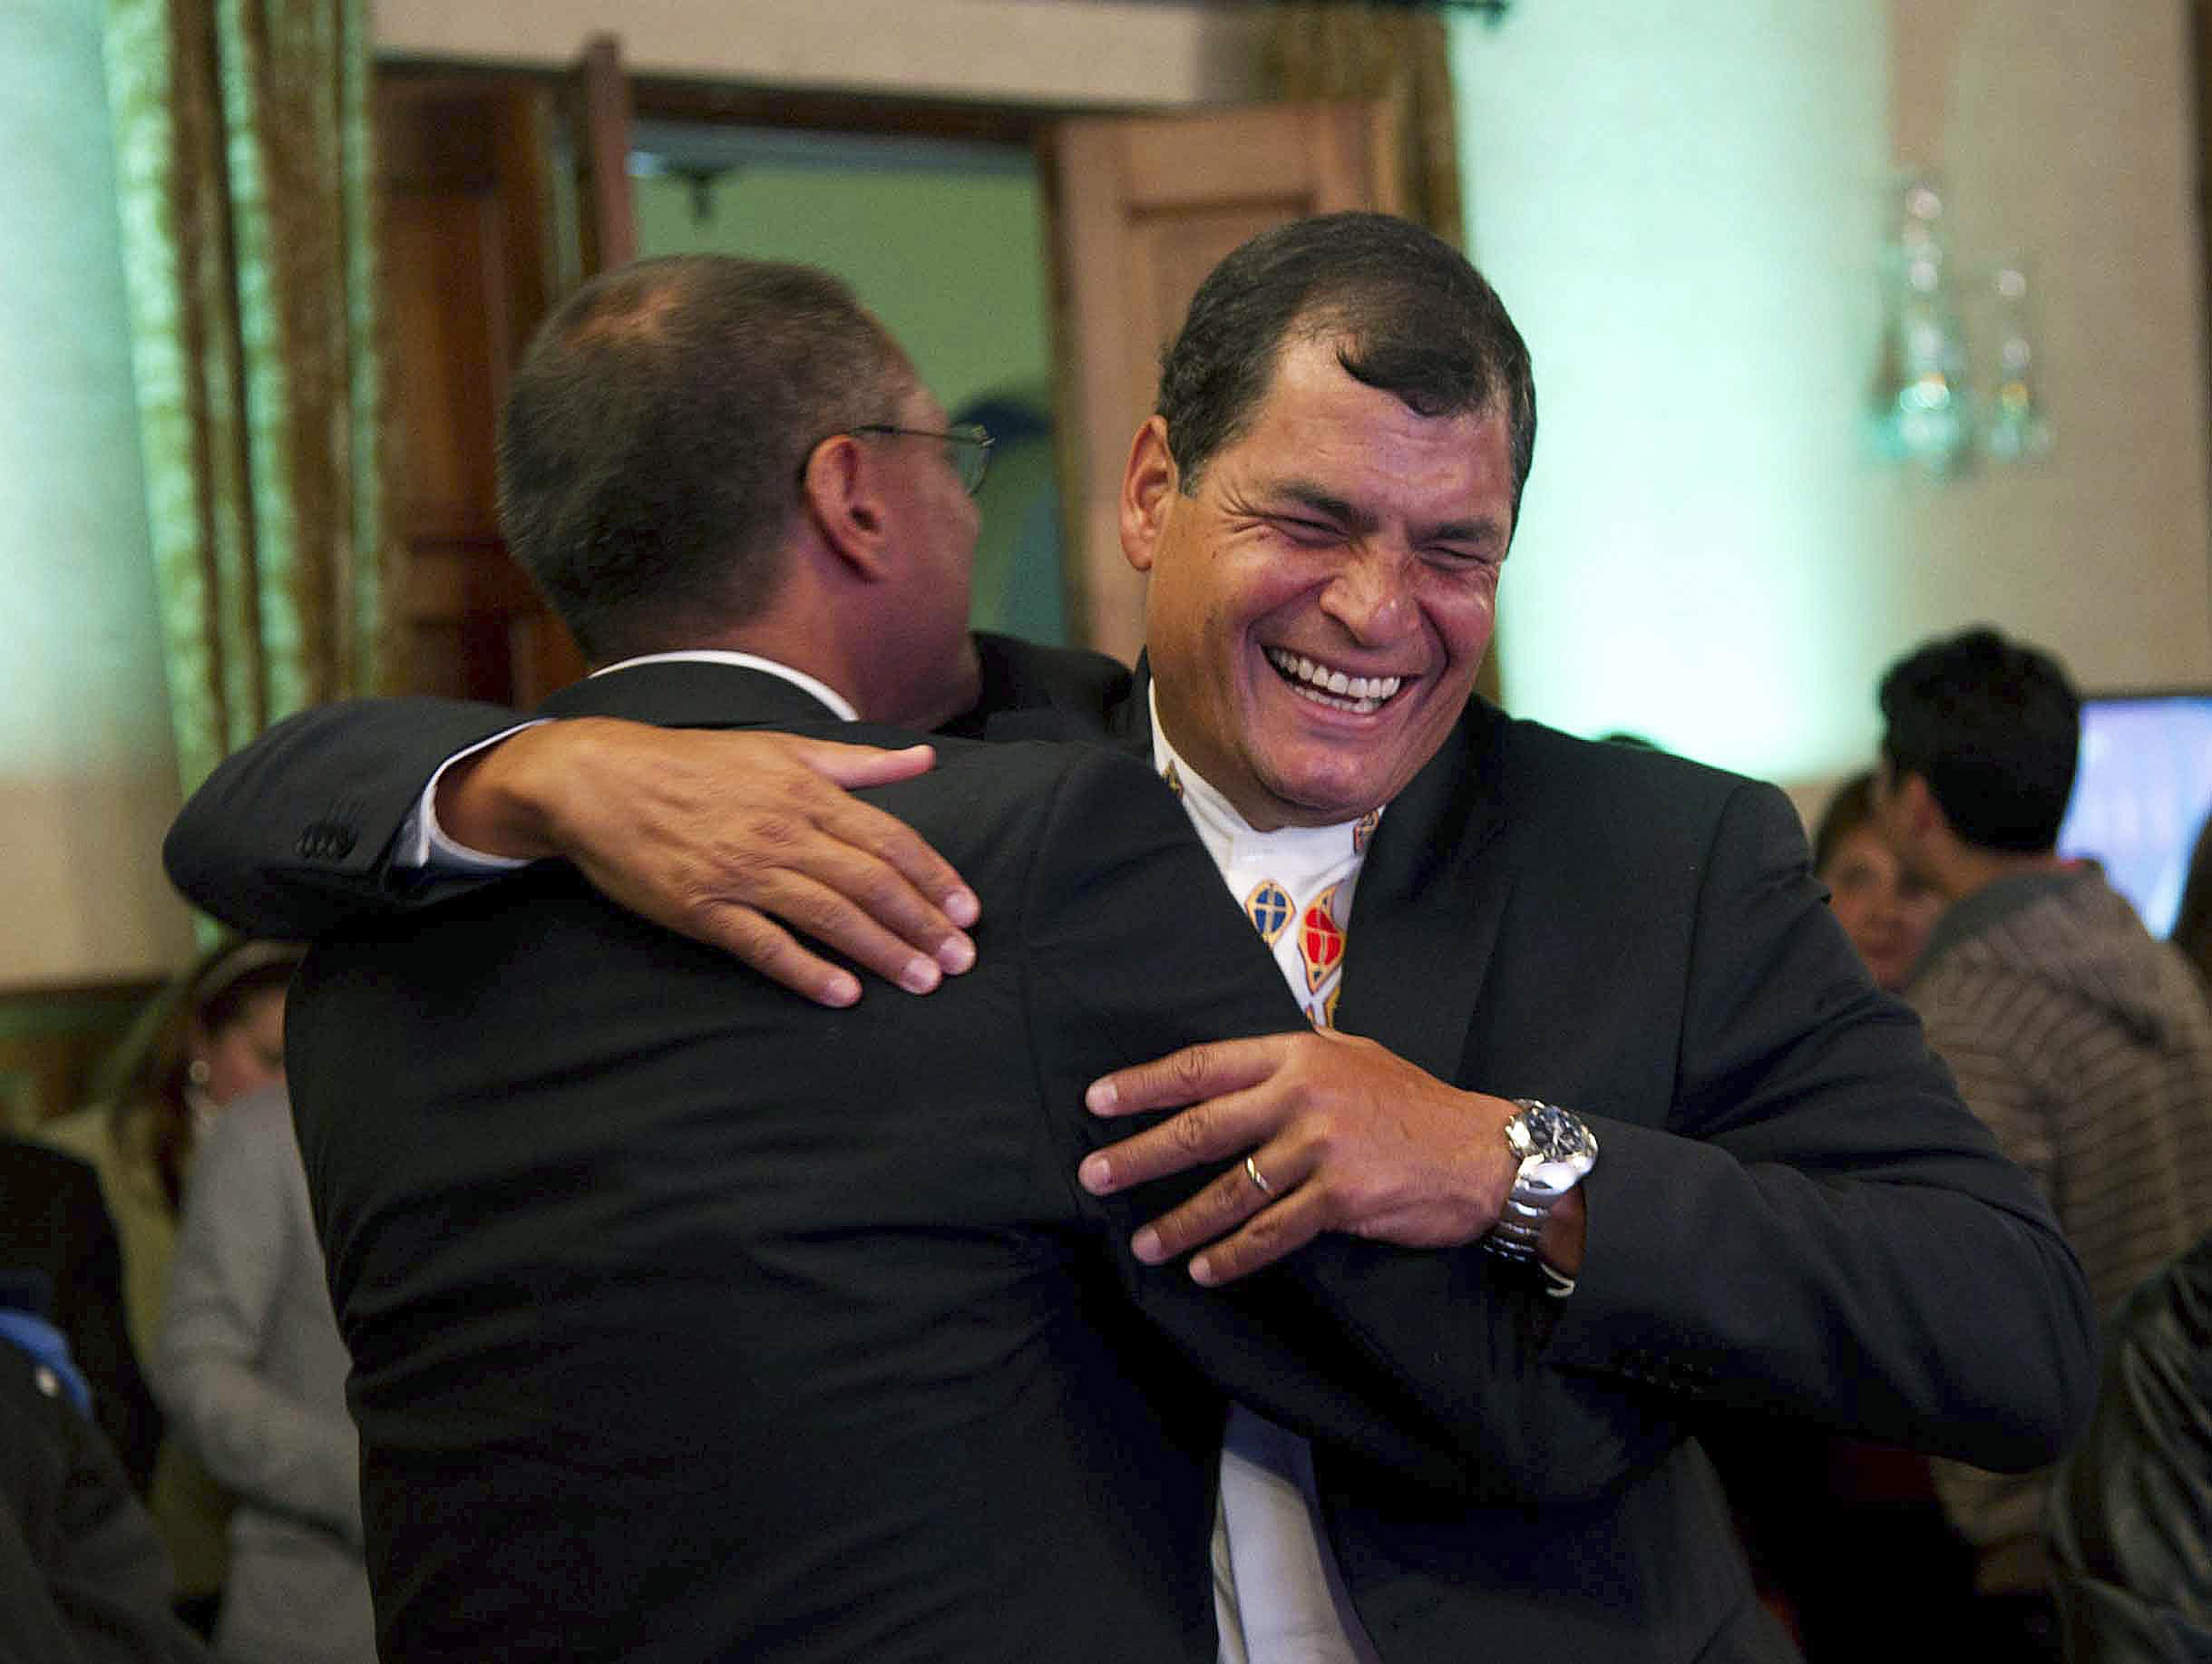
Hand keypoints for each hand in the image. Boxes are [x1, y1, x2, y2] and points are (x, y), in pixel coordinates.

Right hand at [440, 719, 980, 1006]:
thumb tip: (924, 758)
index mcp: (807, 792)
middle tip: (961, 962)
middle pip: (870, 883)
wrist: (601, 779)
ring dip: (882, 952)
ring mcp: (742, 872)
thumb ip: (857, 763)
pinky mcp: (703, 908)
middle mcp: (783, 831)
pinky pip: (764, 944)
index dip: (934, 879)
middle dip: (922, 925)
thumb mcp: (781, 748)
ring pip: (829, 916)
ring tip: (923, 982)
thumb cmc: (695, 763)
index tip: (967, 913)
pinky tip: (844, 993)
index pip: (890, 840)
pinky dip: (806, 970)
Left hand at [1076, 1031, 1528, 1285]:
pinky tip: (1204, 1270)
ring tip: (1143, 1243)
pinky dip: (1233, 1256)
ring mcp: (1320, 1147)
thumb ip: (1293, 1063)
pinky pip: (1271, 1233)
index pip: (1203, 1066)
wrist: (1484, 1152)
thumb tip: (1230, 1075)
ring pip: (1230, 1190)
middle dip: (1140, 1155)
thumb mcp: (1353, 1057)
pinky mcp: (1340, 1197)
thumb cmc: (1415, 1104)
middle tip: (1095, 1177)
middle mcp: (1301, 1095)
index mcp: (1297, 1054)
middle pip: (1202, 1128)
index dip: (1145, 1084)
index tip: (1099, 1100)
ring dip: (1180, 1221)